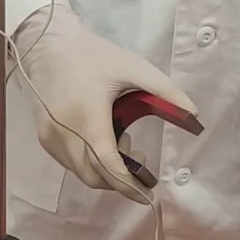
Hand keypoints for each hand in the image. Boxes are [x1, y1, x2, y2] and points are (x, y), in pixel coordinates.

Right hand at [12, 5, 196, 202]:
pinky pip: (71, 164)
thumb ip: (166, 91)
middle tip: (140, 158)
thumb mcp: (134, 68)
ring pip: (82, 174)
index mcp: (87, 114)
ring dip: (106, 171)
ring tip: (121, 141)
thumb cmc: (94, 56)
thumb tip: (194, 115)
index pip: (106, 163)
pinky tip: (101, 139)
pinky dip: (90, 163)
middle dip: (121, 180)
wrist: (47, 45)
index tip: (148, 194)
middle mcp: (64, 132)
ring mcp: (51, 138)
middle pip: (94, 177)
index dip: (128, 184)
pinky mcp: (44, 140)